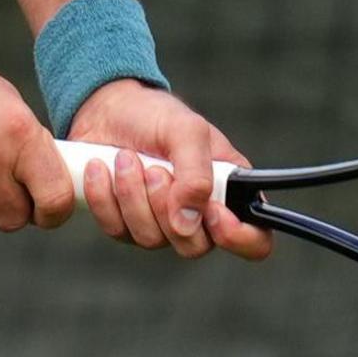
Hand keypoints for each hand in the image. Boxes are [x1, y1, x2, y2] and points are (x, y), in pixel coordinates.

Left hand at [69, 79, 272, 259]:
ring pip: (151, 239)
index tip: (213, 212)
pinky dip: (105, 197)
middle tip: (155, 169)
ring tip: (125, 158)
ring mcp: (162, 225)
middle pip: (194, 246)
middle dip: (167, 206)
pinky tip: (101, 169)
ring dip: (133, 195)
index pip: (256, 240)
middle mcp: (200, 216)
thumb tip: (188, 221)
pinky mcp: (126, 225)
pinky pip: (117, 230)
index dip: (239, 238)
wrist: (107, 110)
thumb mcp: (186, 130)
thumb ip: (196, 174)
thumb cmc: (156, 116)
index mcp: (230, 192)